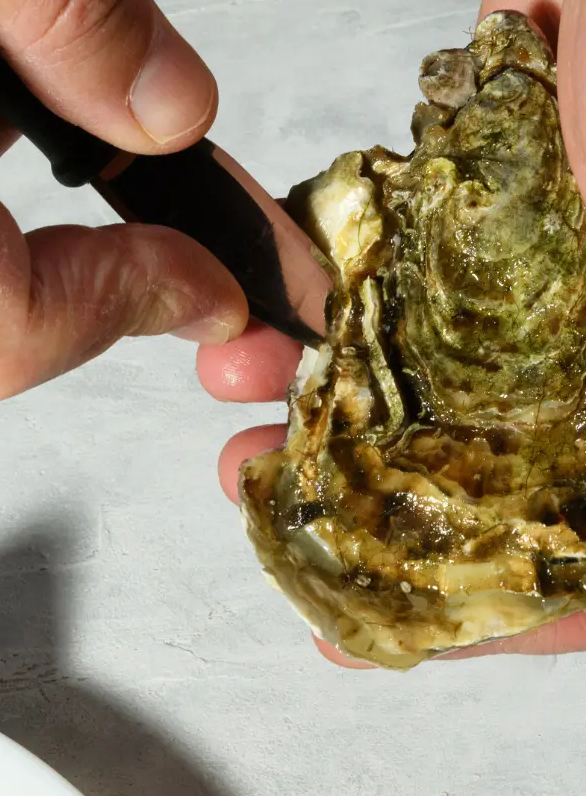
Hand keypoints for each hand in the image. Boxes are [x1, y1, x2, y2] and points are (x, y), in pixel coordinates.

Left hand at [200, 0, 585, 665]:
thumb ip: (582, 256)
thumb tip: (557, 416)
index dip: (521, 602)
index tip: (404, 622)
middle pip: (504, 461)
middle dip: (384, 492)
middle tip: (280, 490)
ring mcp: (539, 245)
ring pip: (436, 366)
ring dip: (338, 393)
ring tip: (244, 393)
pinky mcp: (480, 174)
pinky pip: (402, 263)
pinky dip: (336, 295)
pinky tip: (275, 308)